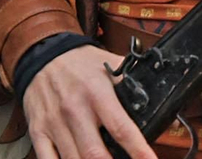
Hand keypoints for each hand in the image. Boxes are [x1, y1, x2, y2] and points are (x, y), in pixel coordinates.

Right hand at [24, 45, 154, 158]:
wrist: (42, 53)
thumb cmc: (81, 64)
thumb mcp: (111, 66)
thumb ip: (135, 85)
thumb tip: (163, 109)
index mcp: (98, 93)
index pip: (121, 128)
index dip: (138, 150)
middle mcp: (75, 110)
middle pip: (95, 153)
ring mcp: (54, 123)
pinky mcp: (38, 131)